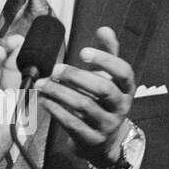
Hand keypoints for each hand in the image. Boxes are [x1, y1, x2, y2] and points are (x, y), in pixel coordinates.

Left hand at [35, 26, 133, 166]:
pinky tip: (43, 99)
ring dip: (59, 92)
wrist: (100, 140)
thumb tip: (104, 29)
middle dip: (76, 76)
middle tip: (55, 68)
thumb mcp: (108, 78)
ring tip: (41, 83)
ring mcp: (107, 124)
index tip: (83, 51)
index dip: (105, 60)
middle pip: (103, 89)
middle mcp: (121, 107)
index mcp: (126, 88)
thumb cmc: (101, 100)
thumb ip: (107, 53)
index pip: (123, 72)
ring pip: (85, 106)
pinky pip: (73, 123)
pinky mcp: (92, 139)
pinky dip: (55, 110)